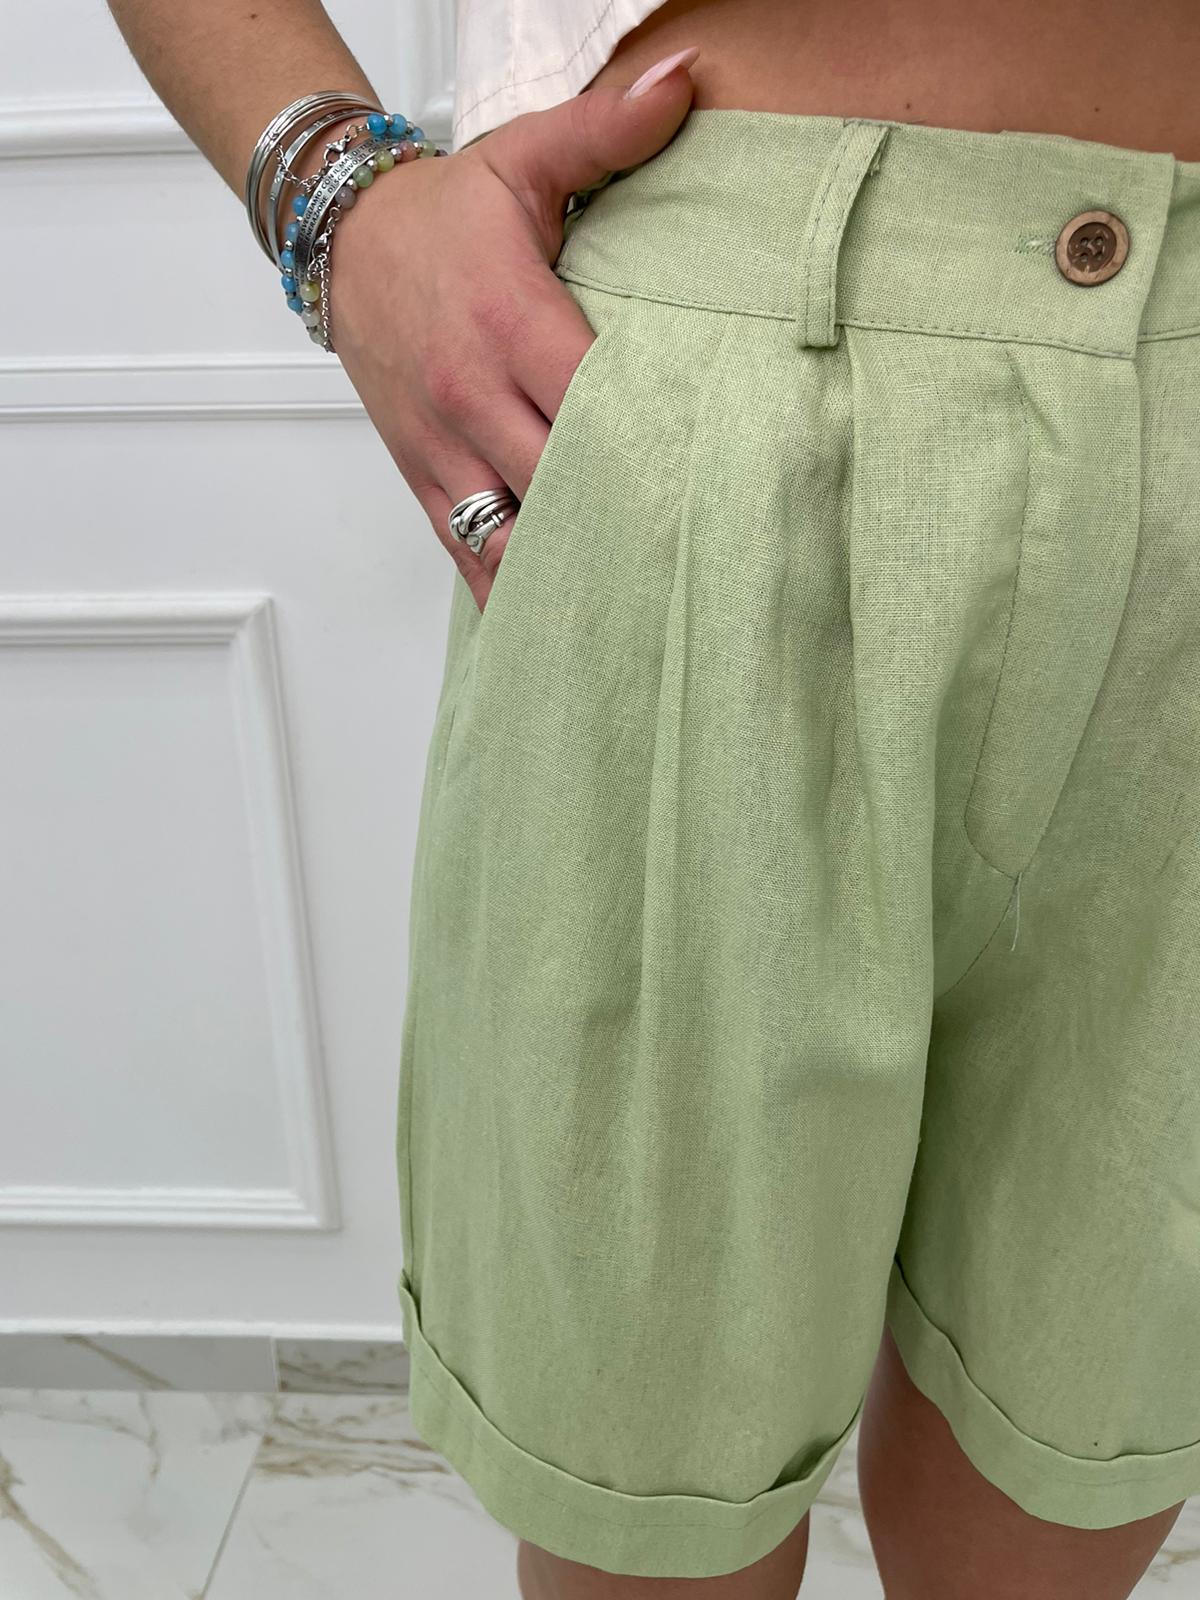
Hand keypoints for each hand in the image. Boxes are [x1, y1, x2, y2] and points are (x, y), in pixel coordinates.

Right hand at [327, 49, 699, 611]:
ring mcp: (445, 448)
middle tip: (702, 568)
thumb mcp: (521, 159)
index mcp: (510, 321)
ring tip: (637, 616)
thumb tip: (685, 84)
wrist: (339, 241)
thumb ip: (607, 130)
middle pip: (565, 483)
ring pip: (512, 538)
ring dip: (572, 576)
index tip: (717, 487)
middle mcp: (474, 397)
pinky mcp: (423, 479)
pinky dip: (513, 594)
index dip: (654, 448)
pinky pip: (467, 556)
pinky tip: (560, 630)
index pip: (595, 402)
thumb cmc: (441, 214)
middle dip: (629, 524)